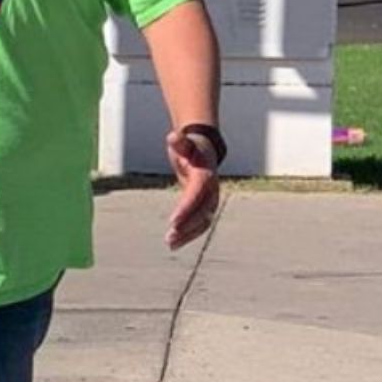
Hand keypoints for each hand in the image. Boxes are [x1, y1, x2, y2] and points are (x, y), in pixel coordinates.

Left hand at [164, 128, 220, 249]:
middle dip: (187, 225)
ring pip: (203, 222)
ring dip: (188, 234)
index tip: (172, 221)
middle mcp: (212, 190)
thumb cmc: (191, 148)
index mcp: (206, 175)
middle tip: (169, 236)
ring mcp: (211, 200)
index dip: (186, 208)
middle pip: (202, 212)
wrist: (205, 151)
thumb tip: (173, 137)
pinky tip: (175, 244)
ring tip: (170, 243)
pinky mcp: (206, 207)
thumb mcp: (184, 143)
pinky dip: (189, 235)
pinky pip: (201, 225)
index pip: (196, 194)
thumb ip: (180, 142)